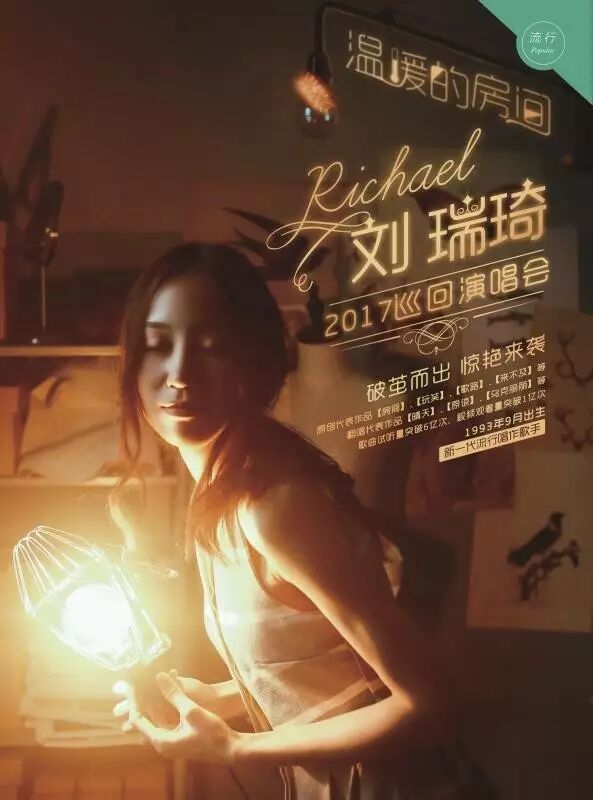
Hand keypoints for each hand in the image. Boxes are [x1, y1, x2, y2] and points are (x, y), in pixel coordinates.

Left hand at [123, 671, 240, 763]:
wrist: (230, 748)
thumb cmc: (211, 733)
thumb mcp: (191, 710)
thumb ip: (174, 694)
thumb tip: (159, 676)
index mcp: (161, 741)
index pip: (137, 720)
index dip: (133, 701)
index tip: (131, 685)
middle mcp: (163, 744)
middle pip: (145, 720)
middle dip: (143, 700)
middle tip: (139, 680)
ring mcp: (172, 742)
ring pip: (157, 718)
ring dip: (156, 701)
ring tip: (152, 681)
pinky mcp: (180, 738)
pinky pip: (167, 720)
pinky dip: (166, 706)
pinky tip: (170, 690)